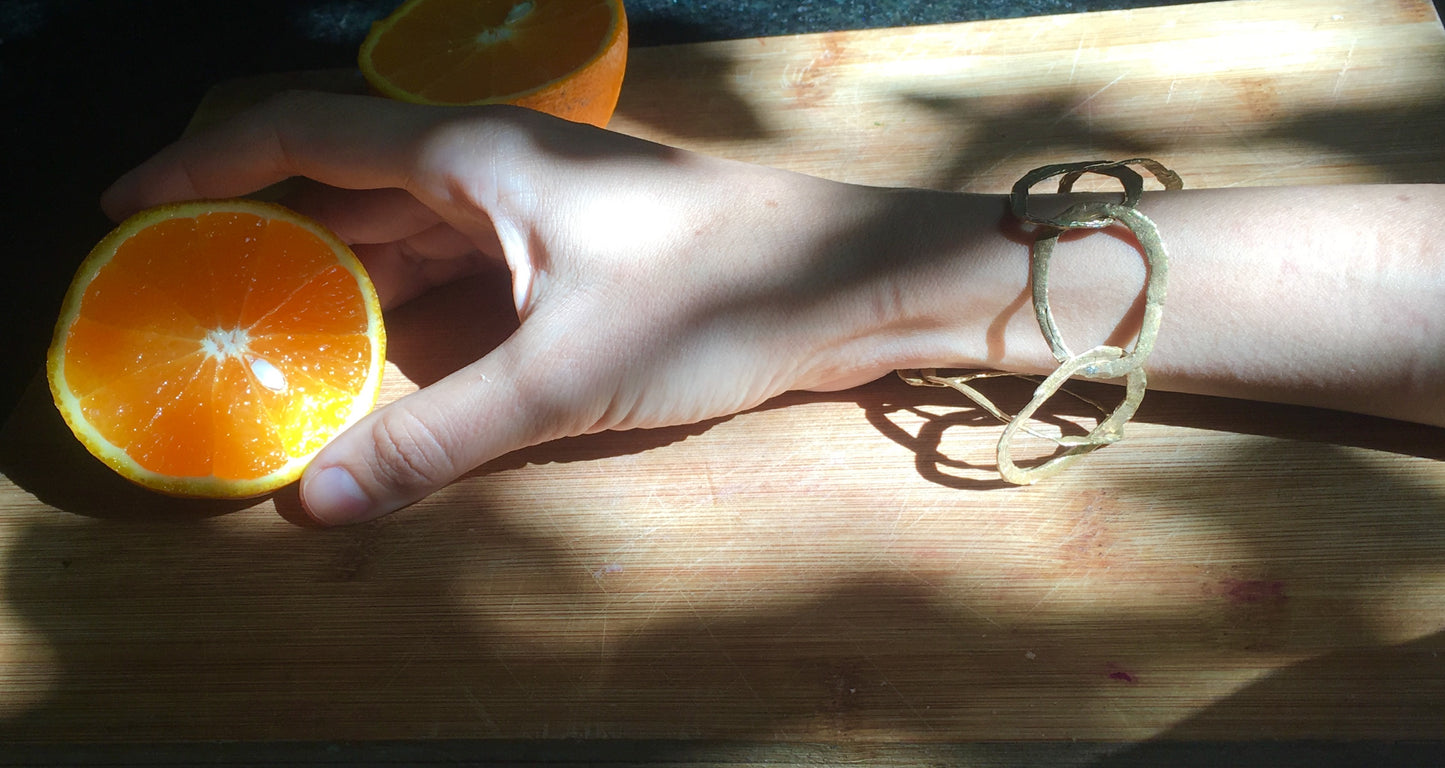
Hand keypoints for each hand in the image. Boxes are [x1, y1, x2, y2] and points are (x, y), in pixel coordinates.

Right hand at [102, 92, 938, 523]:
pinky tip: (381, 362)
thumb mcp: (565, 377)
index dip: (202, 163)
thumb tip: (317, 502)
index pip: (299, 134)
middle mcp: (492, 170)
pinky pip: (460, 275)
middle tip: (189, 301)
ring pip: (405, 239)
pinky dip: (409, 313)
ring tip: (265, 341)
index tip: (125, 208)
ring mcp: (534, 212)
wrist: (848, 282)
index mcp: (470, 158)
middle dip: (265, 238)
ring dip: (340, 285)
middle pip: (345, 188)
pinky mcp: (571, 257)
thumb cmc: (715, 297)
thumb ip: (437, 438)